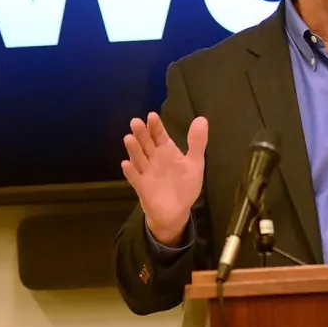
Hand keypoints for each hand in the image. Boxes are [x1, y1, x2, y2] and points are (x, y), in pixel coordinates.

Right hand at [122, 112, 208, 245]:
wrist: (177, 211)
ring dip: (133, 149)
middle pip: (146, 143)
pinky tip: (126, 164)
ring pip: (138, 158)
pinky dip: (130, 172)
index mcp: (167, 151)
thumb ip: (197, 142)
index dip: (156, 126)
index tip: (152, 115)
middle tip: (136, 121)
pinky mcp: (142, 187)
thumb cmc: (185, 185)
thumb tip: (202, 119)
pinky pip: (135, 178)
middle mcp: (154, 159)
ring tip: (129, 138)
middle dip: (141, 133)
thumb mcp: (195, 163)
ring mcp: (147, 172)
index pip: (159, 135)